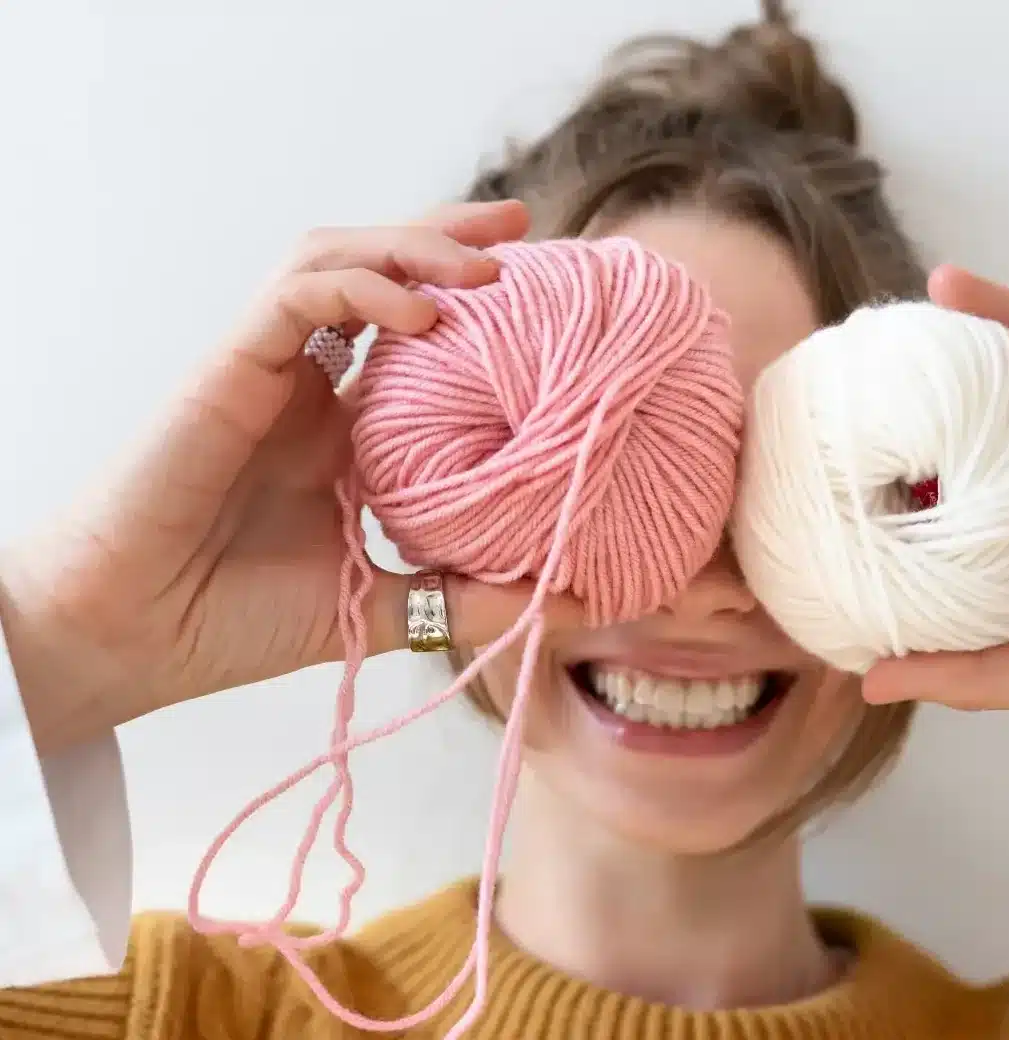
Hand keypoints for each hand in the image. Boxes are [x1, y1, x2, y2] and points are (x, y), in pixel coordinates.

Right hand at [0, 200, 582, 753]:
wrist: (130, 637)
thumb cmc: (232, 620)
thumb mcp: (382, 607)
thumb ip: (465, 598)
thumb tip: (573, 604)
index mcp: (339, 427)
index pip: (409, 333)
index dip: (469, 303)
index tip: (545, 294)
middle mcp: (305, 384)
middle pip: (379, 274)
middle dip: (447, 237)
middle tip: (522, 226)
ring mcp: (265, 369)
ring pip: (336, 261)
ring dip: (411, 247)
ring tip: (487, 262)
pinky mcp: (228, 367)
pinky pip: (296, 296)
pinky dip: (360, 288)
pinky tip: (420, 313)